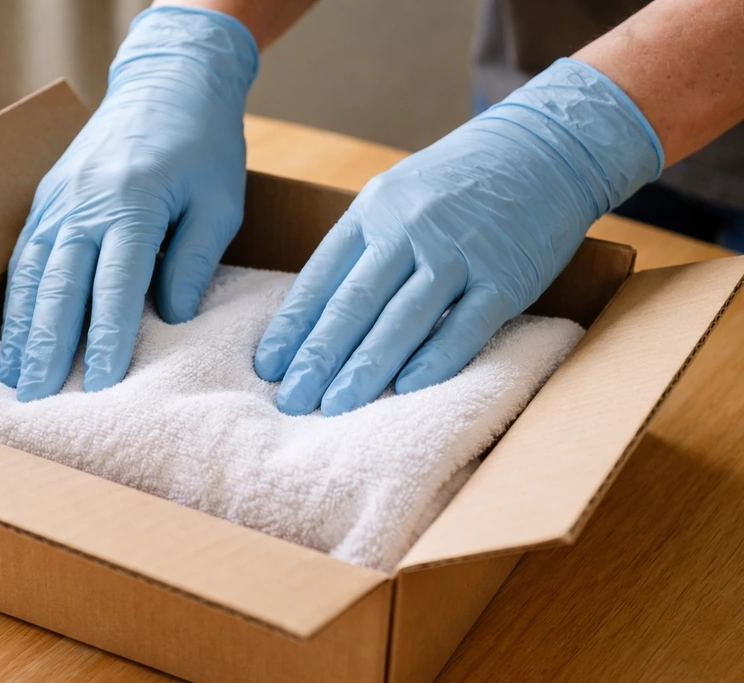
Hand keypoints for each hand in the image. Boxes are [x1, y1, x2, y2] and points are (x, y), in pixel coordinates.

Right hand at [0, 8, 257, 400]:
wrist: (168, 80)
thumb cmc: (204, 143)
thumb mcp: (219, 201)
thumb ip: (193, 261)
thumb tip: (171, 318)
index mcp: (130, 204)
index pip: (114, 288)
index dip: (106, 340)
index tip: (100, 387)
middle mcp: (83, 204)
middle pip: (59, 288)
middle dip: (48, 349)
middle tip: (37, 401)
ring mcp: (57, 199)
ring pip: (32, 275)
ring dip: (22, 330)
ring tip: (15, 380)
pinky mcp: (47, 197)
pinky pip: (25, 255)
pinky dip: (17, 298)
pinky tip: (14, 333)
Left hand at [254, 58, 662, 415]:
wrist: (545, 145)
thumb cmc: (458, 181)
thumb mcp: (397, 195)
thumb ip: (362, 247)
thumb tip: (317, 314)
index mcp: (374, 212)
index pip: (321, 278)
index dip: (293, 326)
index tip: (268, 367)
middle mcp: (410, 230)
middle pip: (354, 303)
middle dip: (318, 357)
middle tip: (292, 400)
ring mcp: (459, 254)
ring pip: (403, 319)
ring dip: (366, 367)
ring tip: (335, 406)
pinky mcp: (505, 277)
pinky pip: (465, 325)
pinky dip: (436, 359)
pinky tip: (407, 389)